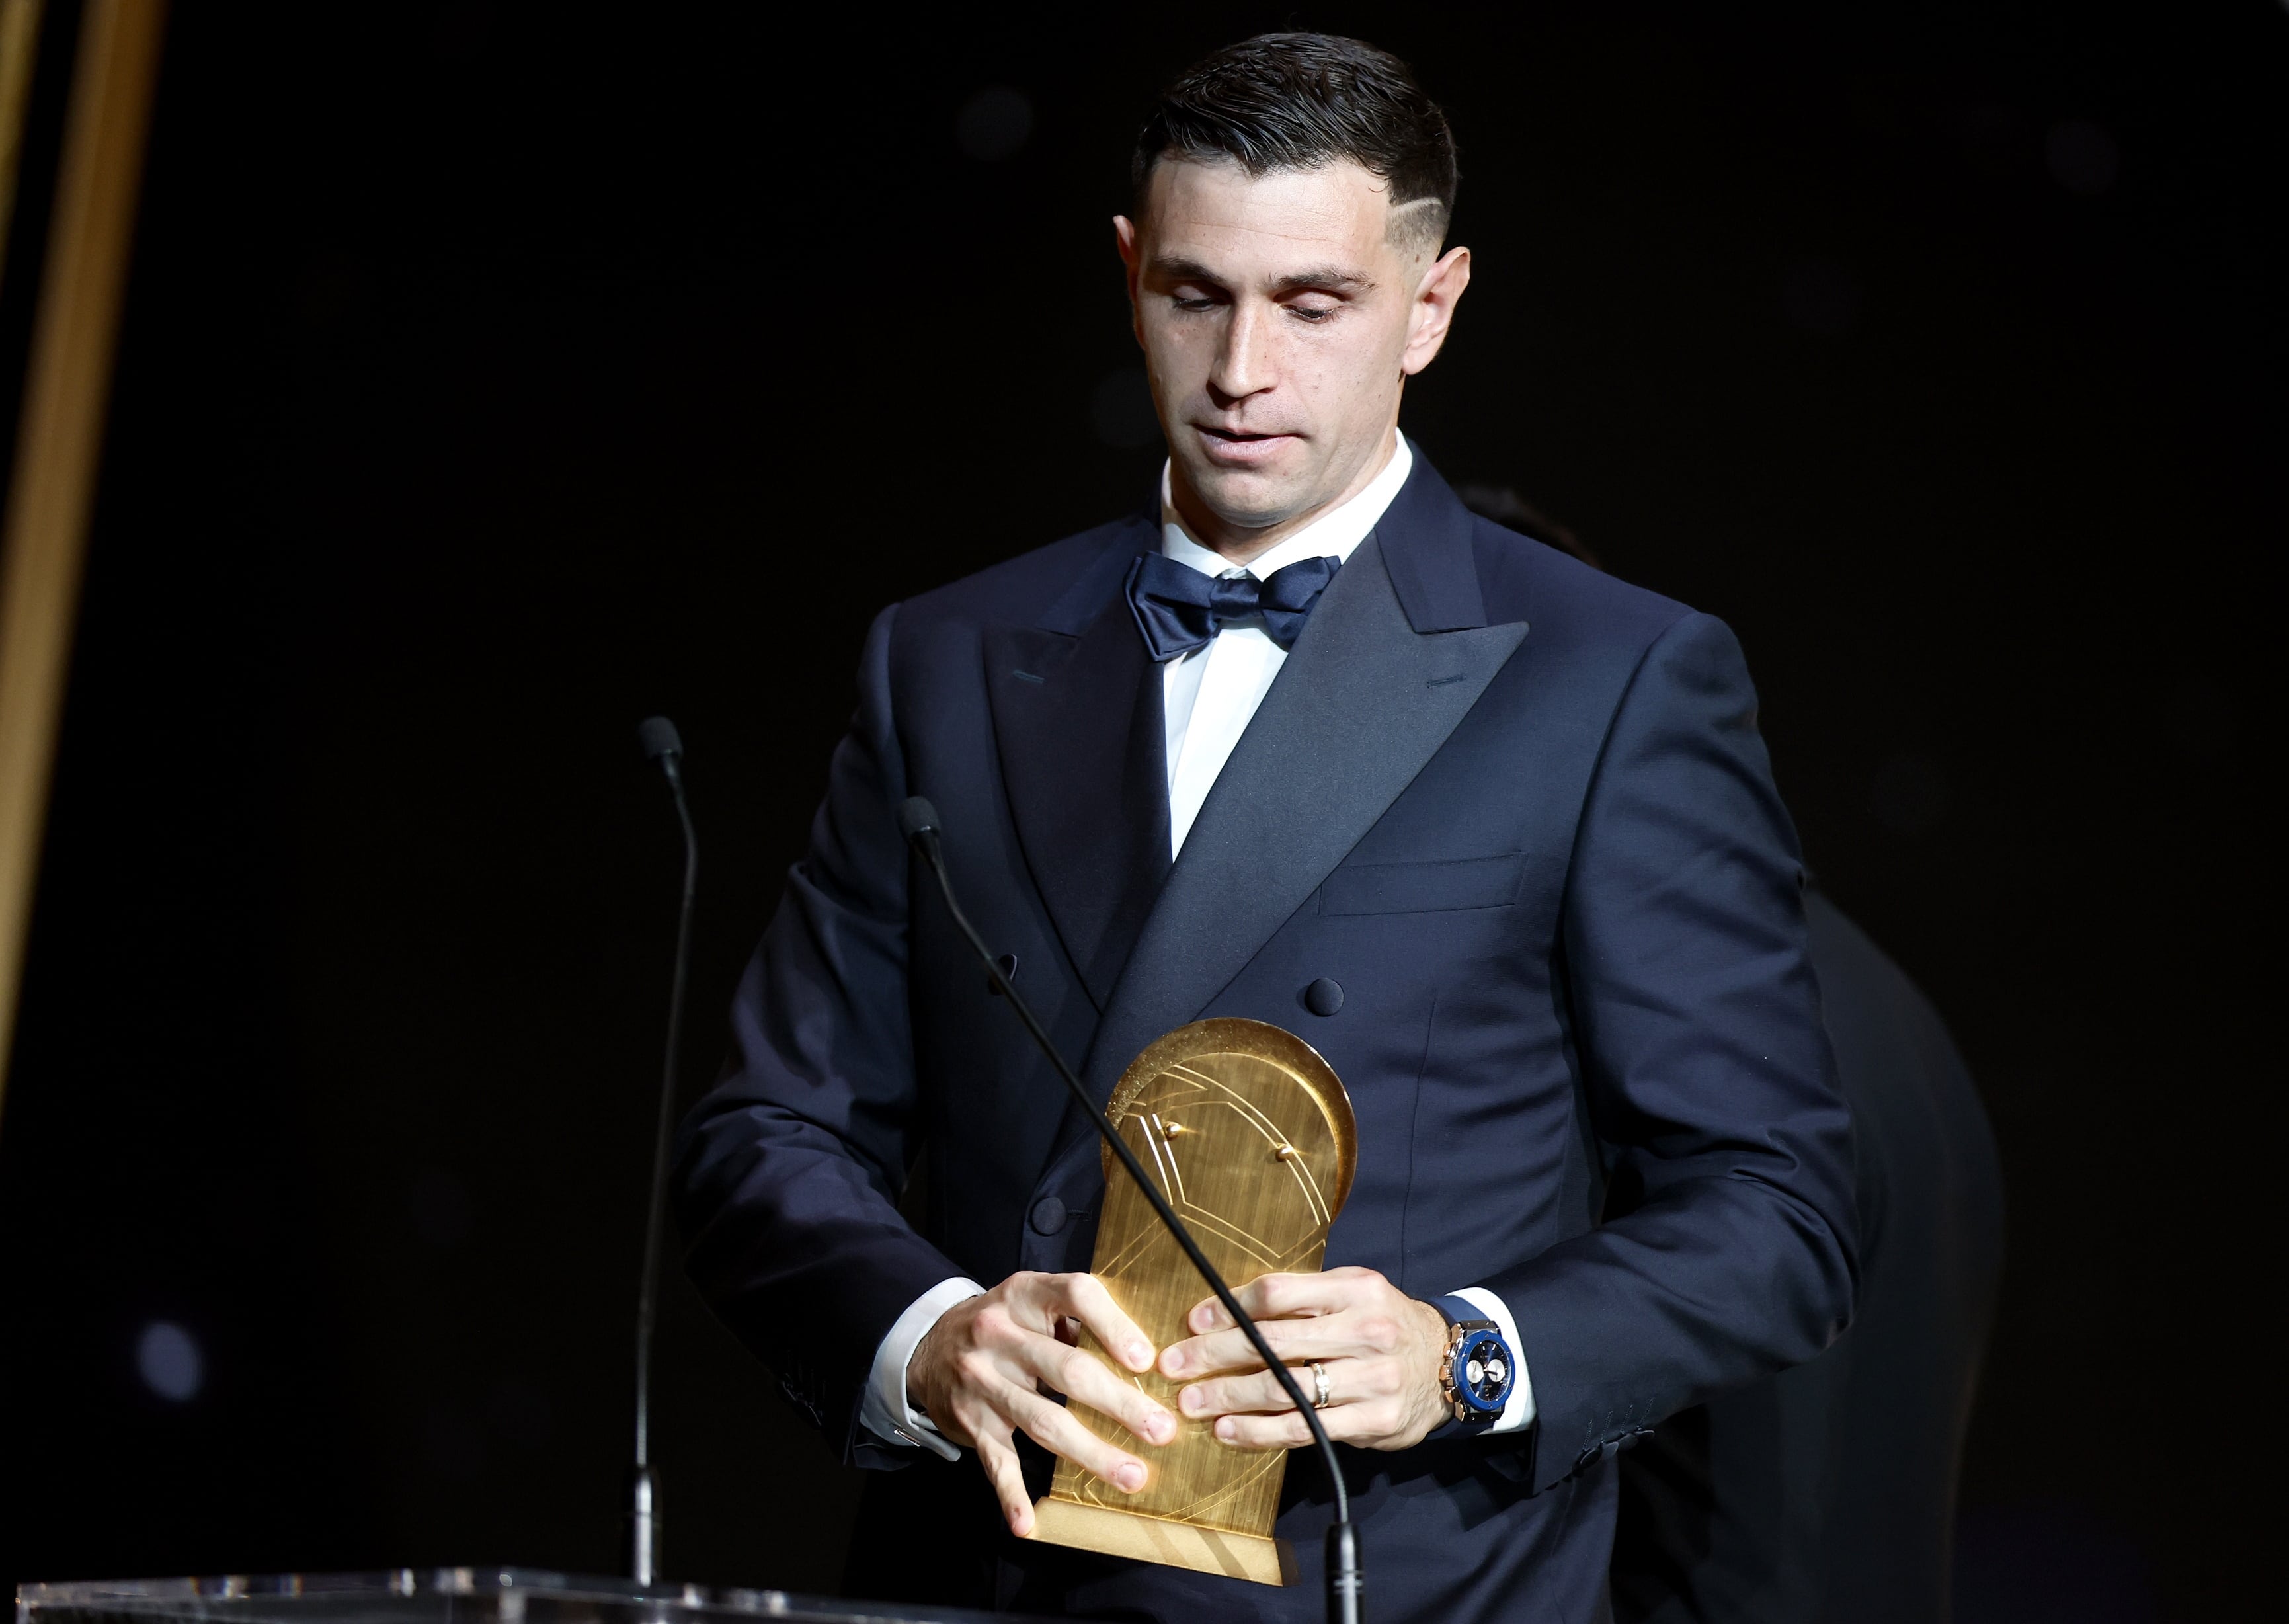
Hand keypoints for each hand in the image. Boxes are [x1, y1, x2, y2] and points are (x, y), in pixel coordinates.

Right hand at [907, 1271, 1175, 1536]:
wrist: (929, 1345)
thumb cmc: (1004, 1324)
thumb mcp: (1032, 1303)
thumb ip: (1078, 1320)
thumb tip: (1145, 1359)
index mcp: (1025, 1294)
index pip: (1075, 1295)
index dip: (1114, 1326)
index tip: (1146, 1361)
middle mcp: (999, 1333)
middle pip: (1069, 1369)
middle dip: (1121, 1403)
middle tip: (1160, 1429)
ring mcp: (982, 1380)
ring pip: (1043, 1420)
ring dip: (1091, 1452)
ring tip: (1130, 1475)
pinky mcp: (970, 1421)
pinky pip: (995, 1460)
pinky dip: (1010, 1493)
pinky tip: (1027, 1522)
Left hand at [1156, 1266, 1450, 1451]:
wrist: (1450, 1364)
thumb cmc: (1383, 1323)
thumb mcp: (1352, 1292)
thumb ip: (1301, 1299)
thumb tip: (1224, 1310)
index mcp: (1355, 1289)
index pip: (1278, 1295)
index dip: (1228, 1308)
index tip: (1193, 1321)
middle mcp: (1366, 1331)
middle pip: (1273, 1343)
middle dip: (1214, 1356)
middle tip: (1174, 1366)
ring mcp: (1373, 1379)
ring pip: (1285, 1390)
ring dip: (1229, 1398)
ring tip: (1192, 1403)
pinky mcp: (1374, 1422)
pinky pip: (1305, 1429)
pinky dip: (1260, 1433)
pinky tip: (1229, 1432)